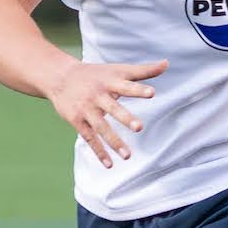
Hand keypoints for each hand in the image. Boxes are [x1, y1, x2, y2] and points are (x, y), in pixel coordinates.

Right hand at [49, 58, 166, 167]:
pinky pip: (90, 138)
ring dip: (114, 142)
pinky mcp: (77, 121)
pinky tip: (110, 164)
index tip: (152, 93)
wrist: (59, 77)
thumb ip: (144, 70)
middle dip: (125, 118)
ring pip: (101, 127)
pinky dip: (99, 151)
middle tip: (139, 127)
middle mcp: (98, 96)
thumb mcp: (118, 69)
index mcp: (110, 82)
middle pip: (113, 108)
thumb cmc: (96, 74)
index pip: (127, 85)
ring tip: (128, 155)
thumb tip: (167, 63)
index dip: (139, 89)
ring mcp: (87, 109)